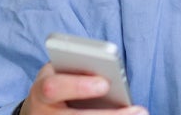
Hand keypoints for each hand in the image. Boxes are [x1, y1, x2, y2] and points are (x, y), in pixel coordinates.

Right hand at [21, 64, 146, 114]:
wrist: (39, 109)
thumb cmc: (59, 84)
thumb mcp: (62, 72)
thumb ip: (80, 70)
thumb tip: (111, 78)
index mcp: (42, 90)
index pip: (55, 88)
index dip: (79, 86)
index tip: (105, 84)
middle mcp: (44, 114)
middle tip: (139, 111)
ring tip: (140, 114)